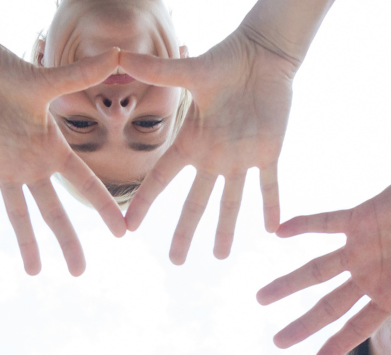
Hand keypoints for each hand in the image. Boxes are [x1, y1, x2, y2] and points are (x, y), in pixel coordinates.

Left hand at [0, 38, 127, 275]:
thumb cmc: (6, 69)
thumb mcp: (47, 80)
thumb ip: (81, 74)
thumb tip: (121, 55)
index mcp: (52, 147)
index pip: (84, 183)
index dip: (103, 208)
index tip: (122, 233)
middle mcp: (31, 163)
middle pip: (53, 209)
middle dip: (67, 241)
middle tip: (79, 272)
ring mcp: (3, 166)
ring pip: (17, 212)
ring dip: (25, 242)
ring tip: (33, 273)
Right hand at [117, 29, 300, 262]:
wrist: (262, 55)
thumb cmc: (225, 60)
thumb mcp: (190, 71)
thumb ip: (158, 70)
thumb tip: (119, 56)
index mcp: (191, 141)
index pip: (162, 178)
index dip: (146, 202)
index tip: (129, 226)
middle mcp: (213, 156)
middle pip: (195, 202)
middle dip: (186, 232)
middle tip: (177, 262)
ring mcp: (240, 157)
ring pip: (231, 201)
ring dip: (226, 229)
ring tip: (220, 256)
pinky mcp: (268, 152)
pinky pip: (269, 185)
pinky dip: (270, 205)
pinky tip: (271, 230)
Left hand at [259, 163, 390, 354]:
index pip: (357, 326)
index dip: (335, 346)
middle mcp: (369, 274)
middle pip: (328, 305)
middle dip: (302, 324)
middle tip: (276, 343)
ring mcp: (359, 247)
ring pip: (316, 270)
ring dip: (289, 283)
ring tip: (260, 298)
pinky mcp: (357, 218)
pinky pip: (325, 222)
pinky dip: (303, 225)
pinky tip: (278, 232)